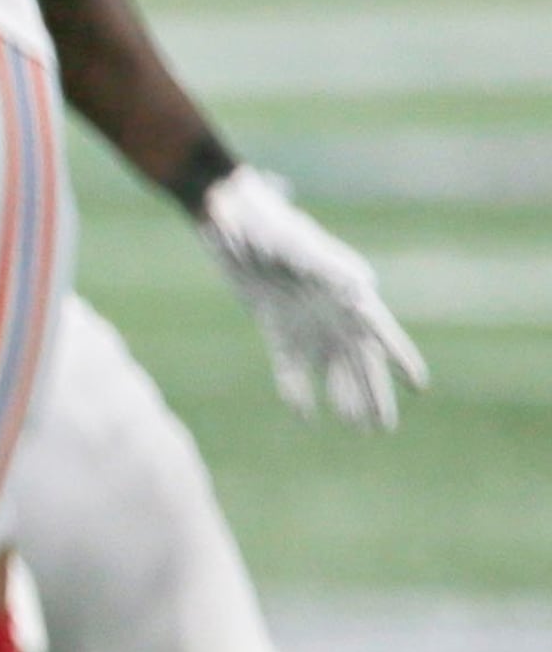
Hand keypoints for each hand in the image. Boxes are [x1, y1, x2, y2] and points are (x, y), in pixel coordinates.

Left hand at [198, 162, 424, 428]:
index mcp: (347, 293)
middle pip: (359, 361)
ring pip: (331, 369)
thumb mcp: (298, 245)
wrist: (233, 222)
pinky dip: (296, 388)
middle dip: (372, 394)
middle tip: (382, 429)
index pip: (382, 332)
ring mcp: (305, 322)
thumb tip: (361, 289)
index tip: (419, 387)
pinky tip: (303, 414)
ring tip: (357, 428)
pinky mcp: (274, 328)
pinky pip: (289, 366)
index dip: (401, 360)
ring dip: (343, 397)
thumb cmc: (270, 228)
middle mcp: (332, 312)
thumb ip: (327, 268)